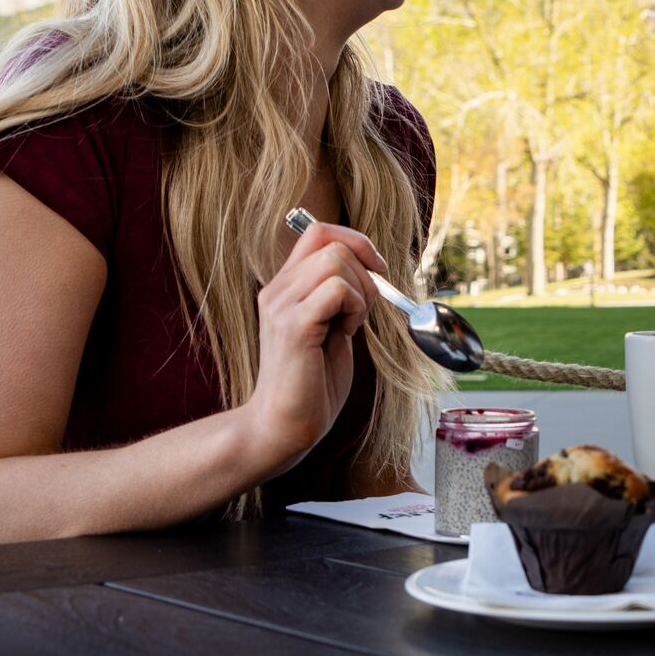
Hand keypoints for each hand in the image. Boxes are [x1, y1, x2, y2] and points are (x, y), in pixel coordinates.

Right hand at [242, 219, 385, 475]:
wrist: (286, 425)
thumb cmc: (313, 382)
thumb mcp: (331, 326)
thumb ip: (341, 295)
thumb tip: (373, 267)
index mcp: (285, 286)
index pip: (318, 231)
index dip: (356, 240)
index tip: (377, 269)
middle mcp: (277, 290)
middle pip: (333, 242)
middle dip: (365, 272)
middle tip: (361, 312)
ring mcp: (281, 306)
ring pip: (336, 261)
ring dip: (360, 292)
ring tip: (349, 326)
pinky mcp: (293, 327)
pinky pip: (337, 289)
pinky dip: (355, 308)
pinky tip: (346, 334)